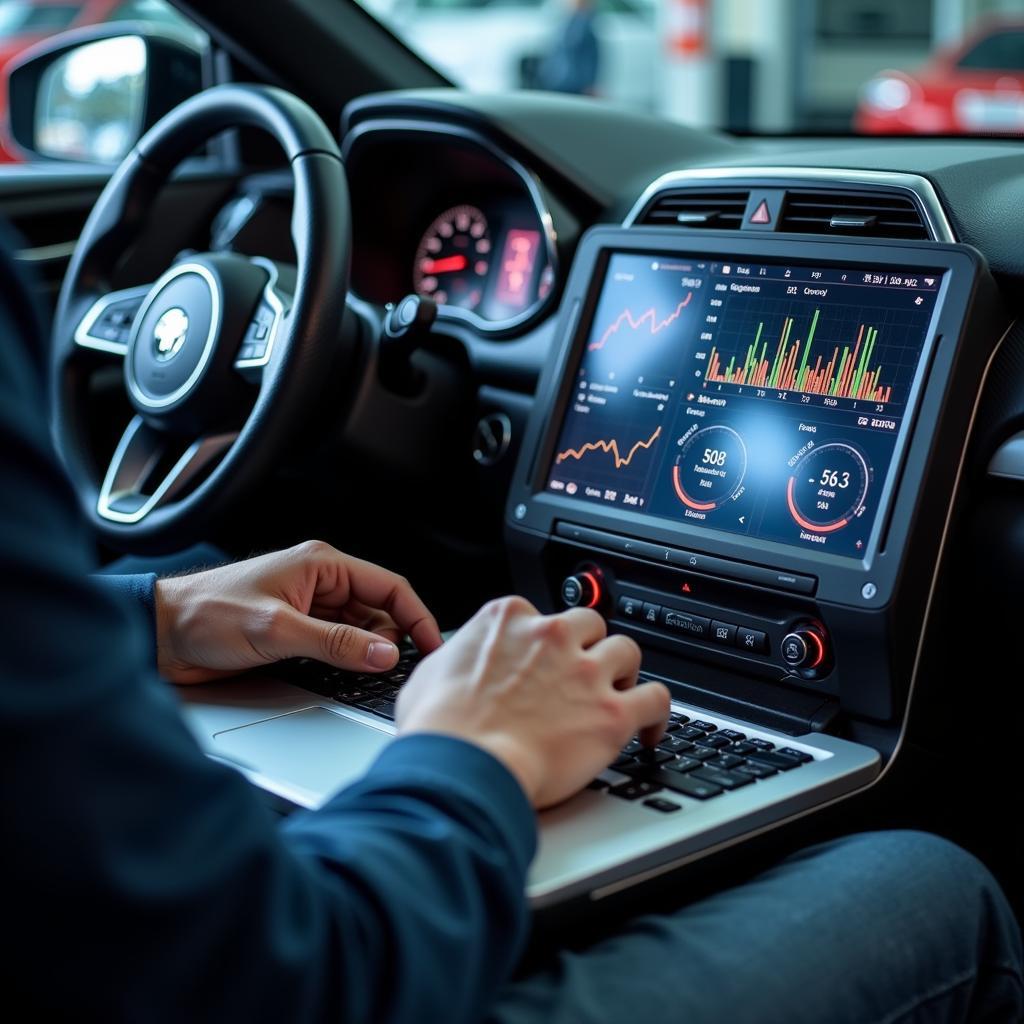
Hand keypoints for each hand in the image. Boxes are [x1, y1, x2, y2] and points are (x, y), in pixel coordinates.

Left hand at [154, 541, 442, 683]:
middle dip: (391, 639)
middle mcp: (320, 583)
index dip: (415, 615)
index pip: (388, 586)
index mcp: (322, 564)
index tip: (430, 644)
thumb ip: (336, 643)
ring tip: (371, 674)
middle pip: (379, 610)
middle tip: (395, 669)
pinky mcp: (298, 632)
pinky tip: (350, 674)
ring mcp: (309, 608)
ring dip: (368, 652)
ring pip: (360, 630)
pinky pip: (338, 644)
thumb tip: (384, 654)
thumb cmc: (206, 613)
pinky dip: (349, 660)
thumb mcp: (278, 629)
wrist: (161, 635)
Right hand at [396, 596, 669, 808]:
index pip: (540, 615)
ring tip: (614, 694)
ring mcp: (585, 672)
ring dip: (622, 673)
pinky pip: (657, 699)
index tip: (543, 660)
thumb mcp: (429, 672)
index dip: (543, 642)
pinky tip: (650, 728)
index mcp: (508, 619)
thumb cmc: (440, 728)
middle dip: (588, 648)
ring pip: (627, 652)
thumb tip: (456, 662)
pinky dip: (658, 713)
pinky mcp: (611, 713)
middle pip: (590, 625)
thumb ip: (457, 656)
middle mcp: (551, 637)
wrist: (462, 766)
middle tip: (581, 675)